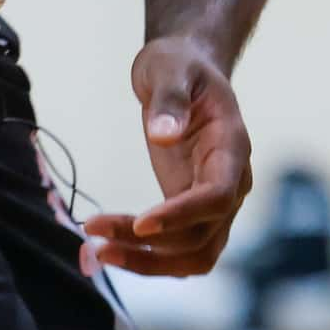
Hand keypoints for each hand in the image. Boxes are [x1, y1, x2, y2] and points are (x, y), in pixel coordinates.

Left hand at [80, 36, 252, 276]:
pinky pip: (178, 251)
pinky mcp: (191, 211)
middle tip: (97, 240)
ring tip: (98, 253)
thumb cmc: (180, 65)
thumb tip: (162, 135)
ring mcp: (213, 202)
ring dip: (149, 264)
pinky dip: (147, 259)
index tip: (140, 223)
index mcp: (232, 146)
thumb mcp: (170, 67)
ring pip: (194, 255)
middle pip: (202, 235)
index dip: (183, 215)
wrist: (185, 69)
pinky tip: (108, 250)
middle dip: (151, 247)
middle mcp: (231, 181)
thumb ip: (170, 99)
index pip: (218, 195)